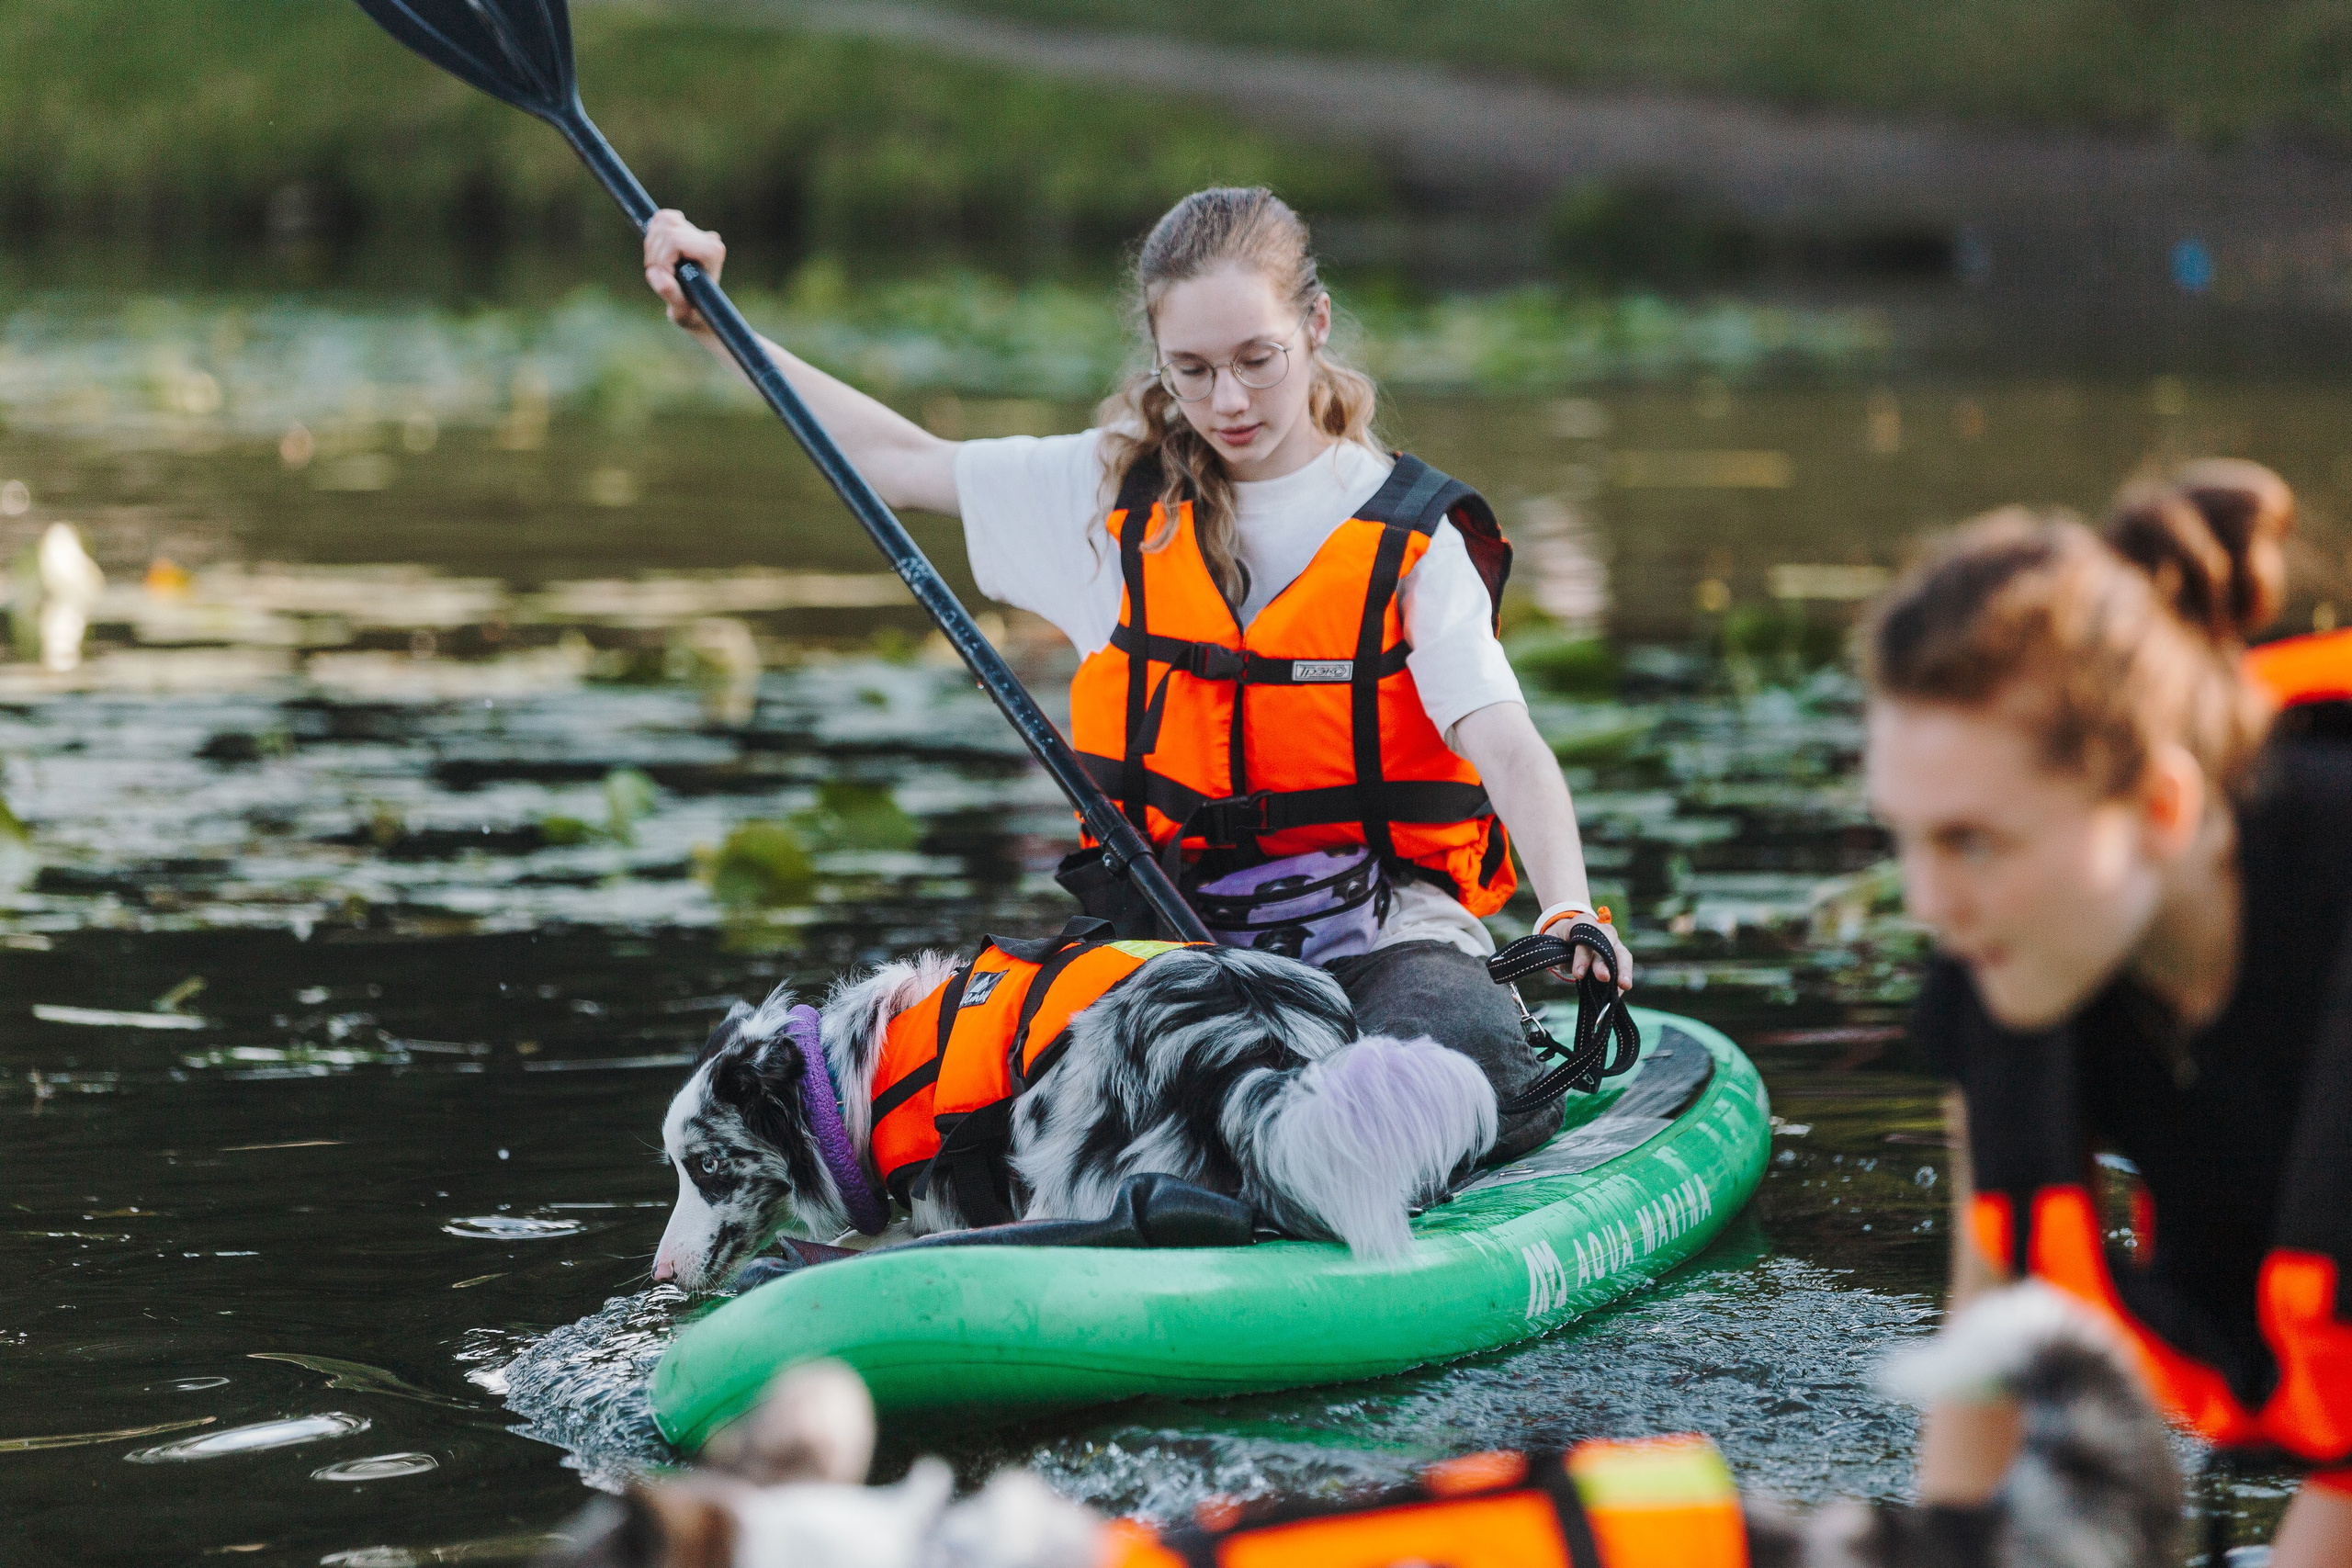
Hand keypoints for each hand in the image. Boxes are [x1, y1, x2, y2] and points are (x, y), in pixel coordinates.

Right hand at [644, 209, 724, 333]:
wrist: (697, 311)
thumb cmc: (691, 314)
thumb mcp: (681, 313)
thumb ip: (671, 295)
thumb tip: (658, 276)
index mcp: (712, 253)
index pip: (675, 241)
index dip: (662, 260)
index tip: (664, 278)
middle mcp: (708, 239)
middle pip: (666, 229)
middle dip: (654, 254)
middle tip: (658, 275)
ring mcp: (698, 233)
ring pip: (662, 220)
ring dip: (651, 245)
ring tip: (659, 268)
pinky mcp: (686, 229)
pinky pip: (662, 218)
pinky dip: (652, 234)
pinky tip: (658, 254)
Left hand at [1537, 904, 1633, 991]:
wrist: (1569, 935)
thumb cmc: (1562, 941)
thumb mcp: (1556, 947)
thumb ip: (1565, 958)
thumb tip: (1580, 973)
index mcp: (1583, 922)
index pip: (1584, 939)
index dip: (1582, 957)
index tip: (1578, 974)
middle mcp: (1602, 929)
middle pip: (1606, 944)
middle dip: (1604, 963)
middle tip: (1603, 977)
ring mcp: (1614, 940)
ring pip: (1622, 953)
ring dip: (1623, 970)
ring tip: (1624, 985)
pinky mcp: (1619, 952)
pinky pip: (1624, 963)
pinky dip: (1623, 977)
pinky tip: (1619, 991)